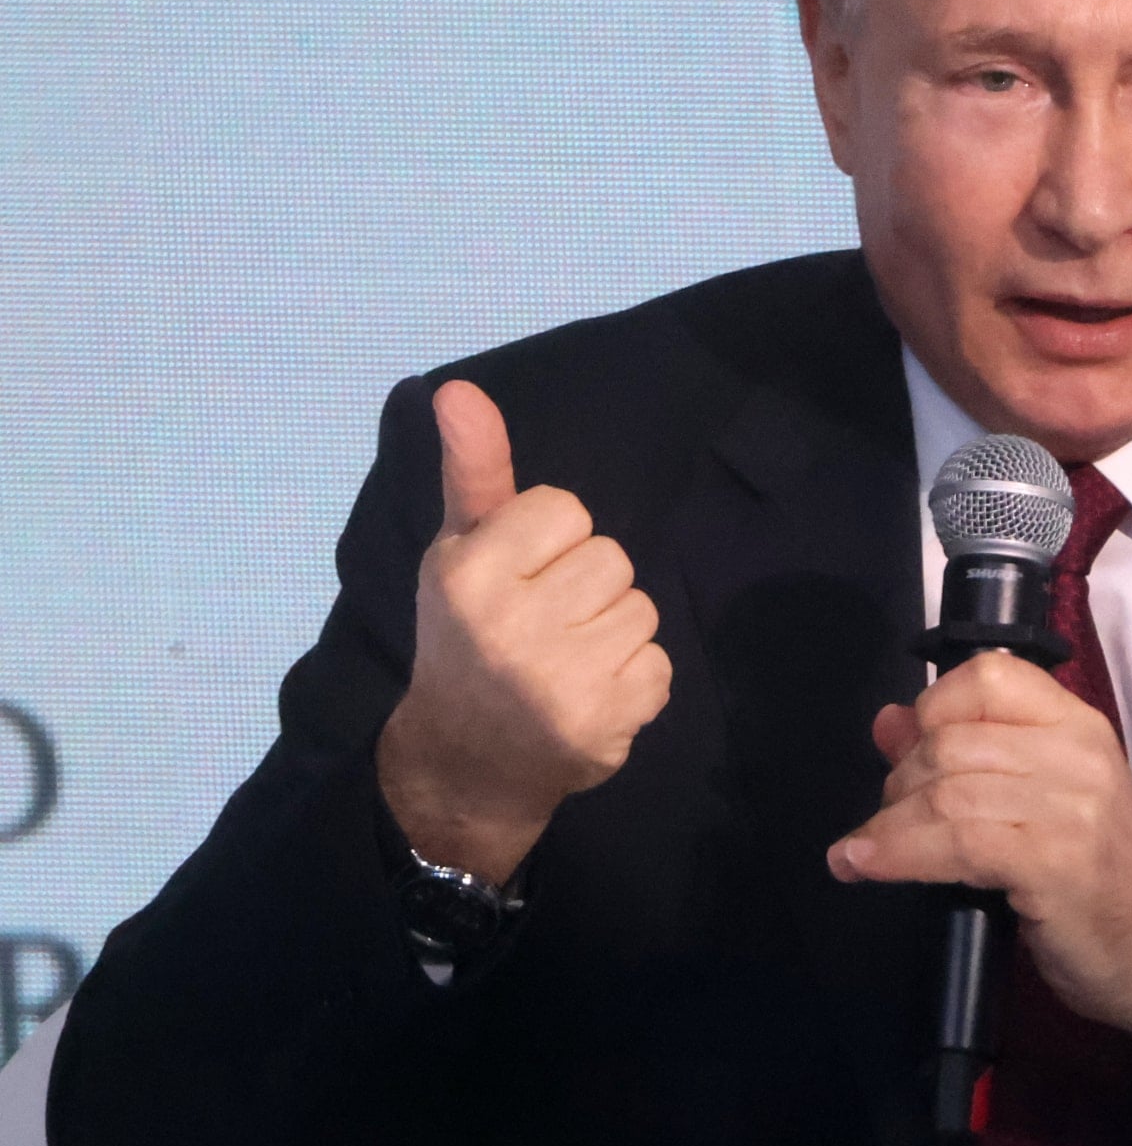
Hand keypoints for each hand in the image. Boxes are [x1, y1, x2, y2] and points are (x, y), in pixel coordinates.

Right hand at [375, 379, 671, 883]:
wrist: (464, 757)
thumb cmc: (468, 634)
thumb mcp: (459, 550)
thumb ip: (474, 470)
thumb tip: (460, 388)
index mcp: (469, 574)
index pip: (565, 510)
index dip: (551, 541)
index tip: (521, 577)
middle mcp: (511, 627)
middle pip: (611, 558)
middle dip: (586, 586)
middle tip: (544, 623)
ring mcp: (560, 682)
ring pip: (640, 608)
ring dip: (613, 631)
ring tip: (565, 659)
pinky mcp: (603, 724)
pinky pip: (659, 665)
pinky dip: (634, 679)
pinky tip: (588, 694)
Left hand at [827, 654, 1131, 1064]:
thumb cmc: (1097, 879)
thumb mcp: (1037, 801)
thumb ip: (967, 753)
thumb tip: (889, 722)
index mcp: (1076, 726)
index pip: (988, 677)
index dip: (932, 709)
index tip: (909, 753)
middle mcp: (1077, 755)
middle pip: (953, 740)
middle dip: (900, 782)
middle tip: (889, 820)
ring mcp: (1071, 808)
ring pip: (947, 793)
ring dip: (888, 826)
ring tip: (865, 851)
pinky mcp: (1055, 863)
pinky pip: (956, 843)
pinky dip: (898, 854)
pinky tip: (864, 865)